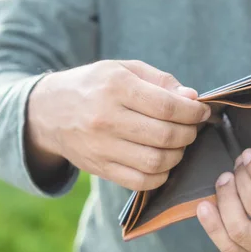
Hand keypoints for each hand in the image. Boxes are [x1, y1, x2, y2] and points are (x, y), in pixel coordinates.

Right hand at [26, 60, 210, 190]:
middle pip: (164, 135)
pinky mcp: (99, 167)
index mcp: (115, 86)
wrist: (49, 112)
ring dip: (177, 156)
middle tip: (191, 129)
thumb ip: (159, 81)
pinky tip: (162, 163)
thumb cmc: (93, 86)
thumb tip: (192, 98)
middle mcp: (106, 118)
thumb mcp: (122, 69)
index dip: (192, 112)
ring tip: (177, 145)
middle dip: (188, 134)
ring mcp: (101, 146)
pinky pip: (139, 182)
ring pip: (155, 162)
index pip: (167, 106)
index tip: (201, 112)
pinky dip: (160, 176)